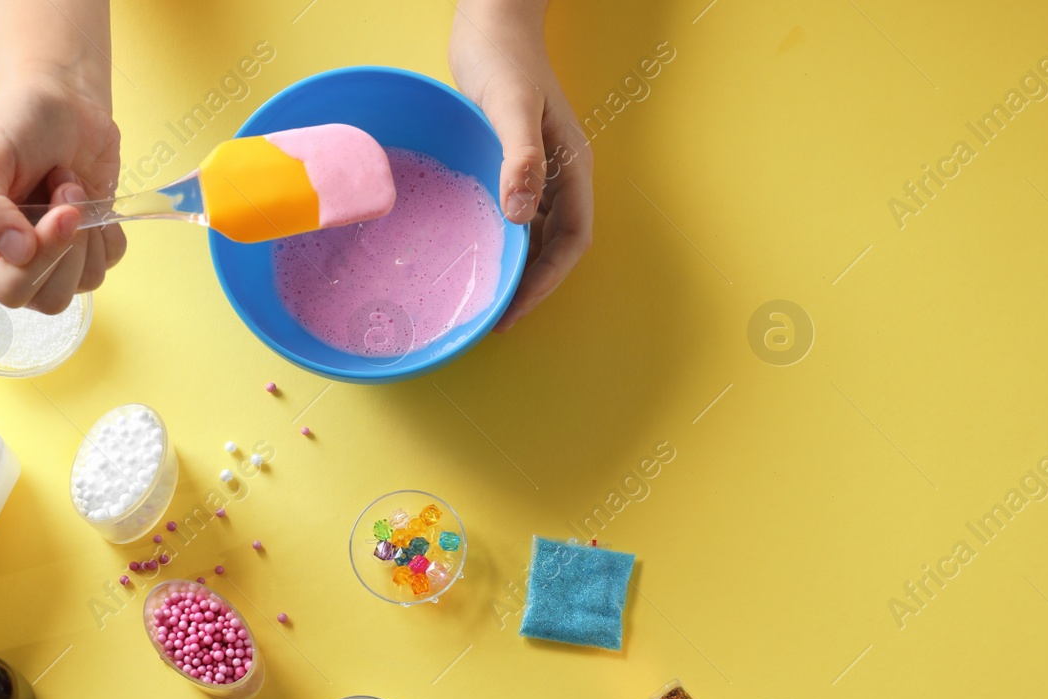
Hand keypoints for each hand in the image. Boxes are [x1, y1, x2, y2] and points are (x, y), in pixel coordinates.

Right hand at [0, 73, 122, 312]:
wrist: (64, 105)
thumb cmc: (17, 126)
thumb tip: (16, 252)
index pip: (10, 291)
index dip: (40, 261)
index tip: (60, 214)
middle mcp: (14, 263)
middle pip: (52, 297)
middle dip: (68, 244)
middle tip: (66, 192)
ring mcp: (56, 259)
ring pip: (86, 282)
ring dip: (88, 231)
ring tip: (70, 187)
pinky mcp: (91, 248)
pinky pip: (111, 261)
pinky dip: (108, 228)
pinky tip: (89, 198)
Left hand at [449, 0, 592, 331]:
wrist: (492, 19)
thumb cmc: (502, 58)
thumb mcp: (509, 108)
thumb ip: (520, 160)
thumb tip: (521, 217)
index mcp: (572, 170)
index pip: (571, 242)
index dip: (546, 282)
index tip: (514, 312)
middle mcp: (561, 177)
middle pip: (555, 248)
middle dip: (530, 287)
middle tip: (493, 319)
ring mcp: (539, 172)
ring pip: (535, 237)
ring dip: (516, 269)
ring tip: (484, 299)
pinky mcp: (514, 164)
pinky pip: (514, 216)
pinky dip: (501, 242)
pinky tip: (475, 254)